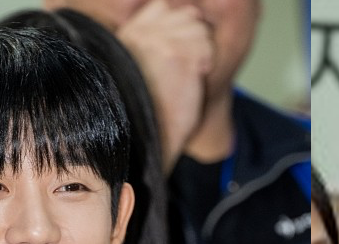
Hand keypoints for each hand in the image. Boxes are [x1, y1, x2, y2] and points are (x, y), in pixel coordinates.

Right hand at [116, 0, 213, 171]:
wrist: (141, 137)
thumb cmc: (146, 110)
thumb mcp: (142, 66)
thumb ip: (158, 40)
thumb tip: (189, 20)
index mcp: (131, 32)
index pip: (166, 7)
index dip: (181, 28)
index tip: (180, 55)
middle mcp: (142, 31)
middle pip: (187, 15)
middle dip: (194, 39)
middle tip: (184, 68)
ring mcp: (159, 39)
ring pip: (199, 29)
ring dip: (201, 52)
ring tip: (185, 76)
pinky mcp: (177, 52)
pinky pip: (207, 44)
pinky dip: (206, 63)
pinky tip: (191, 80)